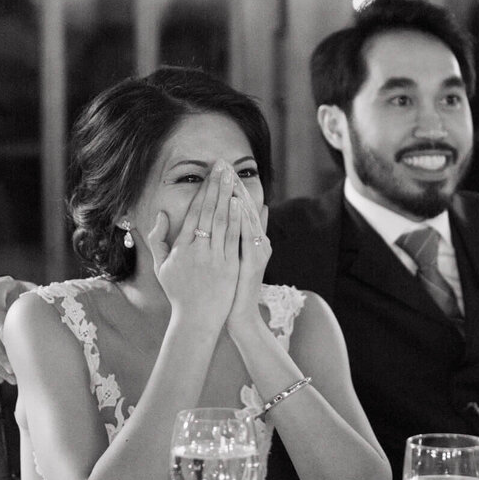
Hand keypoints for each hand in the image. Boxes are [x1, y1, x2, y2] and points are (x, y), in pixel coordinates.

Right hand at [144, 161, 240, 329]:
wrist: (196, 319)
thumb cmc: (179, 292)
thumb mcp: (161, 266)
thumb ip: (157, 238)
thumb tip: (160, 214)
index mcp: (181, 247)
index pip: (194, 212)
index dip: (202, 191)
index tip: (209, 174)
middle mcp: (198, 249)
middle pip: (208, 211)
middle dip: (216, 186)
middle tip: (223, 165)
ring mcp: (215, 258)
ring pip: (222, 221)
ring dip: (227, 196)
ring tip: (233, 177)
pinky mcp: (230, 267)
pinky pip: (234, 239)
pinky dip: (237, 221)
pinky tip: (240, 204)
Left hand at [227, 178, 270, 335]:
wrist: (238, 314)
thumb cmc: (232, 288)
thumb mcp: (235, 258)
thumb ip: (238, 237)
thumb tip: (242, 214)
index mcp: (251, 240)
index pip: (240, 208)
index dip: (231, 188)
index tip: (220, 169)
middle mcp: (258, 242)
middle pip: (245, 208)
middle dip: (233, 185)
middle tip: (225, 164)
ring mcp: (257, 251)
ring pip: (247, 217)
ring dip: (239, 196)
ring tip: (230, 177)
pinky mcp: (253, 261)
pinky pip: (248, 236)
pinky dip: (243, 220)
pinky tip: (237, 205)